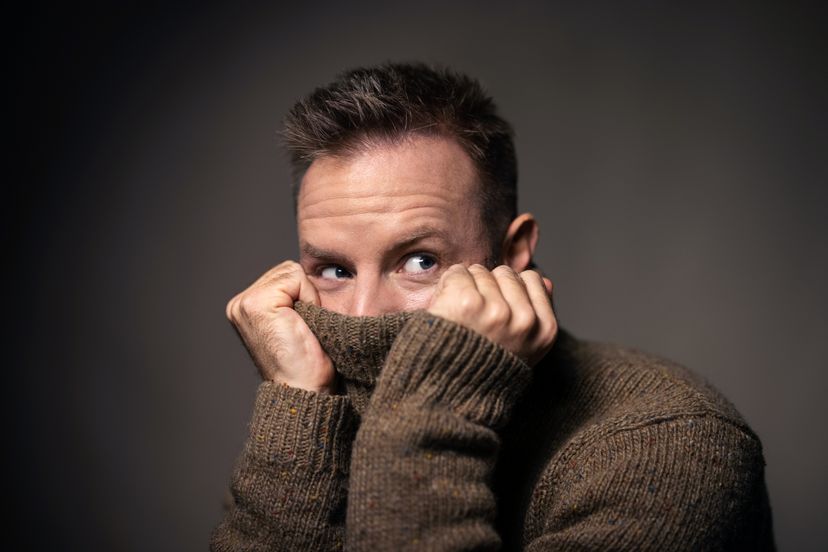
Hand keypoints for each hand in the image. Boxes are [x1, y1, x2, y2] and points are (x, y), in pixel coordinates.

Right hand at [225, 260, 334, 393]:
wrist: (304, 390)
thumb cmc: (308, 363)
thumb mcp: (296, 320)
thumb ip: (292, 295)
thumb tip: (314, 272)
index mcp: (246, 306)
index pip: (285, 275)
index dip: (304, 295)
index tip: (302, 326)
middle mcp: (239, 303)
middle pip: (287, 270)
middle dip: (305, 294)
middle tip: (302, 328)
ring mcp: (244, 303)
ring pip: (291, 271)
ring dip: (307, 297)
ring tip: (300, 327)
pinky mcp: (255, 304)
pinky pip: (295, 277)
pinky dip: (308, 298)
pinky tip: (300, 324)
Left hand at [427, 264, 557, 365]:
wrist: (447, 392)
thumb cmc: (482, 367)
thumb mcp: (523, 348)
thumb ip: (537, 313)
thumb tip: (545, 281)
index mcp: (544, 330)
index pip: (532, 279)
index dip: (509, 288)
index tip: (497, 307)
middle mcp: (525, 321)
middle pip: (505, 273)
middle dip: (488, 285)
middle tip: (475, 314)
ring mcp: (497, 312)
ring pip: (480, 271)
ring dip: (466, 286)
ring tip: (461, 316)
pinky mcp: (467, 303)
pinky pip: (457, 273)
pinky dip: (447, 286)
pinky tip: (446, 307)